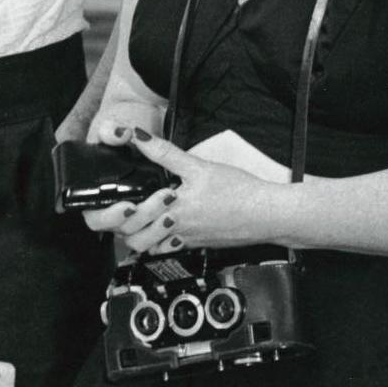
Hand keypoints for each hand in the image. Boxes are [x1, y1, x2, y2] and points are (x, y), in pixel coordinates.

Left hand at [92, 131, 289, 255]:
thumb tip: (138, 137)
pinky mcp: (196, 245)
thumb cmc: (239, 191)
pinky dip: (159, 242)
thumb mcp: (199, 166)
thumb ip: (164, 153)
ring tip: (141, 216)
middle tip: (126, 206)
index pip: (130, 218)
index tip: (118, 196)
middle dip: (124, 225)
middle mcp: (175, 230)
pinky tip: (161, 226)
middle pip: (133, 238)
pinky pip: (168, 250)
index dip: (118, 209)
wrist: (269, 214)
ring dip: (140, 235)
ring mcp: (185, 241)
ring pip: (149, 249)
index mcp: (172, 210)